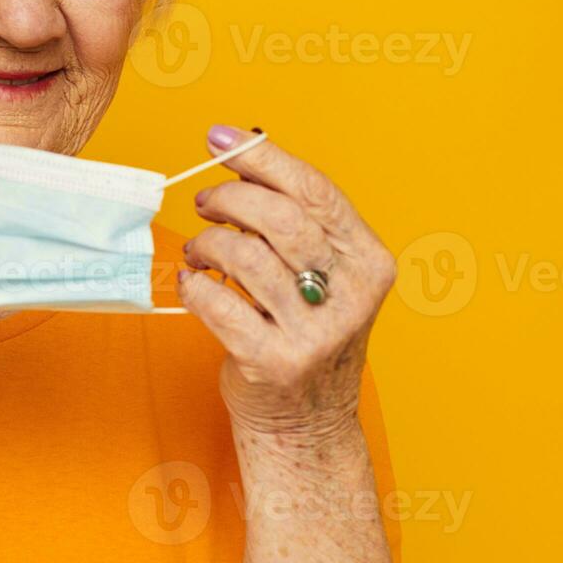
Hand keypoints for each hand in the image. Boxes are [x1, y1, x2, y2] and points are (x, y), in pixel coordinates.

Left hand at [179, 126, 396, 438]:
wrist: (306, 423)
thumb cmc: (304, 331)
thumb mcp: (322, 274)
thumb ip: (294, 221)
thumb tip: (237, 149)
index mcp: (368, 261)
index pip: (315, 190)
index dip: (261, 158)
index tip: (218, 139)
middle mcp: (351, 296)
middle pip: (280, 218)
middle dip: (229, 200)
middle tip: (205, 204)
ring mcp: (316, 333)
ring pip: (246, 257)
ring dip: (208, 243)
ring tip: (199, 250)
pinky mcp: (276, 362)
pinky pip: (220, 304)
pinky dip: (196, 285)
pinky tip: (194, 283)